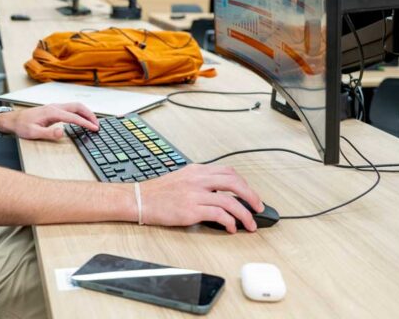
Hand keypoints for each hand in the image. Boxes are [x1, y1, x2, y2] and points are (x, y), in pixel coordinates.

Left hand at [0, 102, 98, 140]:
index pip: (74, 117)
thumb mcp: (33, 133)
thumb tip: (62, 132)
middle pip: (78, 107)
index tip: (94, 128)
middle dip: (90, 114)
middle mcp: (55, 107)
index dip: (86, 123)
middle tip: (97, 125)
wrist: (13, 120)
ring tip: (93, 122)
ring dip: (86, 113)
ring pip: (75, 106)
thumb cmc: (21, 126)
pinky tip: (81, 119)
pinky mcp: (54, 110)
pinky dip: (80, 113)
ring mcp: (55, 107)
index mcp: (52, 112)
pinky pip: (71, 108)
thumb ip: (48, 133)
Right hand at [139, 164, 262, 233]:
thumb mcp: (182, 178)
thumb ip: (200, 182)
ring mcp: (195, 194)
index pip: (228, 172)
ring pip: (230, 201)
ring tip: (249, 224)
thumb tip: (220, 193)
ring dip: (244, 214)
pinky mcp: (191, 210)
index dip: (244, 184)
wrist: (140, 200)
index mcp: (197, 170)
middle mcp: (198, 180)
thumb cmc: (158, 193)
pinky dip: (229, 222)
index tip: (250, 194)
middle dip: (251, 196)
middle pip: (234, 183)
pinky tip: (231, 228)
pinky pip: (218, 215)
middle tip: (259, 208)